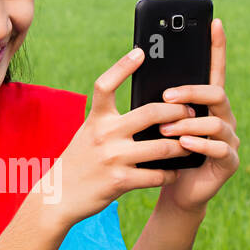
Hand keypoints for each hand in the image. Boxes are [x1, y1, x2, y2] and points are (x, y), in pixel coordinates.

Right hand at [45, 46, 200, 225]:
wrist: (58, 196)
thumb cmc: (78, 162)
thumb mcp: (88, 134)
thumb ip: (110, 122)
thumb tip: (147, 113)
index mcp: (96, 119)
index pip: (106, 85)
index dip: (122, 67)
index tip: (140, 52)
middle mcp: (104, 135)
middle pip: (150, 113)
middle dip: (177, 111)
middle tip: (190, 112)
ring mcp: (113, 158)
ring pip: (162, 147)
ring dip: (182, 146)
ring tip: (191, 144)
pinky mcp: (120, 181)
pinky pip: (156, 175)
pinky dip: (170, 174)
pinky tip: (176, 172)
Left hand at [153, 18, 239, 214]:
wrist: (171, 189)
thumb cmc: (161, 152)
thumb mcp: (154, 123)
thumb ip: (156, 101)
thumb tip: (138, 68)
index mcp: (206, 104)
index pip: (213, 70)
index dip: (216, 46)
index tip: (214, 22)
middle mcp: (223, 117)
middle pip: (216, 93)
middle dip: (191, 92)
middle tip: (165, 97)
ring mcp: (230, 139)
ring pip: (217, 122)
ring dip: (189, 123)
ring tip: (166, 130)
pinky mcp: (230, 162)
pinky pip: (220, 149)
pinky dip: (199, 144)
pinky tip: (183, 144)